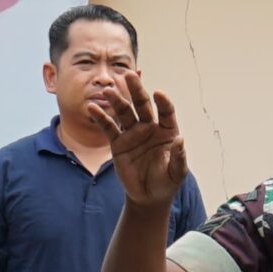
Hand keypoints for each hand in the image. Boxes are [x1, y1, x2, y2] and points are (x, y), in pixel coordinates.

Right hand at [91, 71, 188, 211]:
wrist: (147, 196)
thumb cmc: (165, 182)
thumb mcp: (176, 173)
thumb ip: (178, 157)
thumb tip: (180, 140)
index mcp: (167, 131)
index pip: (165, 112)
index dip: (163, 103)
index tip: (158, 94)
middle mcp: (149, 128)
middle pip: (142, 105)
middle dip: (136, 90)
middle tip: (129, 75)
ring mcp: (133, 133)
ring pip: (124, 113)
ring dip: (117, 101)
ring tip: (108, 90)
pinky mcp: (118, 142)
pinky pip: (109, 128)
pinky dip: (101, 118)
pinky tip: (92, 108)